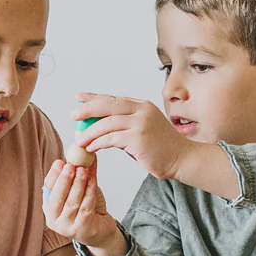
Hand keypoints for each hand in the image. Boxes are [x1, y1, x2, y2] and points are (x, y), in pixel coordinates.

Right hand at [42, 159, 119, 251]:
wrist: (101, 231)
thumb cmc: (88, 210)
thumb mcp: (83, 190)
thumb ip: (83, 174)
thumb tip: (87, 155)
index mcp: (49, 207)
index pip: (48, 189)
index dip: (53, 175)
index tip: (59, 162)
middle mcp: (54, 219)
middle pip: (57, 197)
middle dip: (64, 180)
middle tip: (71, 165)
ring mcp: (66, 227)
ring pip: (72, 202)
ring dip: (78, 184)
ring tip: (84, 170)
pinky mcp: (81, 230)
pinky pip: (85, 208)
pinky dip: (89, 193)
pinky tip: (92, 182)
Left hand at [74, 93, 192, 181]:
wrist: (182, 158)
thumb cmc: (161, 147)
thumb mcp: (143, 128)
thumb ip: (125, 124)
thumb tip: (99, 126)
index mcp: (142, 105)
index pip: (113, 98)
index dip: (94, 97)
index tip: (79, 97)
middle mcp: (142, 111)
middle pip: (108, 105)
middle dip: (87, 109)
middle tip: (73, 115)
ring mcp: (141, 124)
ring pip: (107, 123)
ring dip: (90, 132)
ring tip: (79, 140)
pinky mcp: (138, 139)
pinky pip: (111, 139)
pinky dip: (98, 143)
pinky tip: (91, 148)